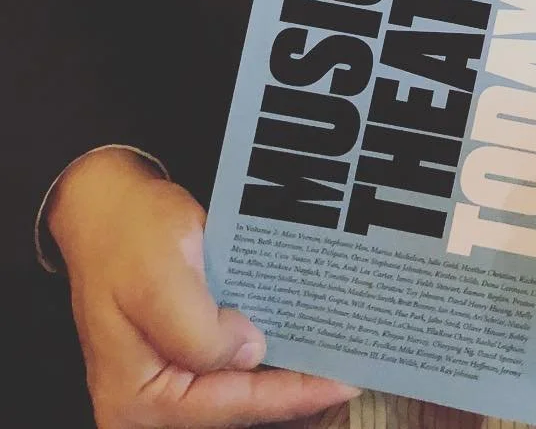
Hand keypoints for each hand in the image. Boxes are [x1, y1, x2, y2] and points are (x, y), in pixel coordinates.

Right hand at [47, 149, 359, 427]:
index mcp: (137, 399)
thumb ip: (198, 330)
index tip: (341, 379)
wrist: (106, 205)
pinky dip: (268, 353)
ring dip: (287, 371)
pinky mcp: (181, 354)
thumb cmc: (126, 235)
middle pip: (236, 405)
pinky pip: (231, 363)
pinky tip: (303, 337)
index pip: (227, 407)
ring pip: (239, 387)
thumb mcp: (160, 277)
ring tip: (338, 356)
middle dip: (293, 387)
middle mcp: (149, 402)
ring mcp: (167, 380)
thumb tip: (250, 353)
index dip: (288, 395)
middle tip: (352, 367)